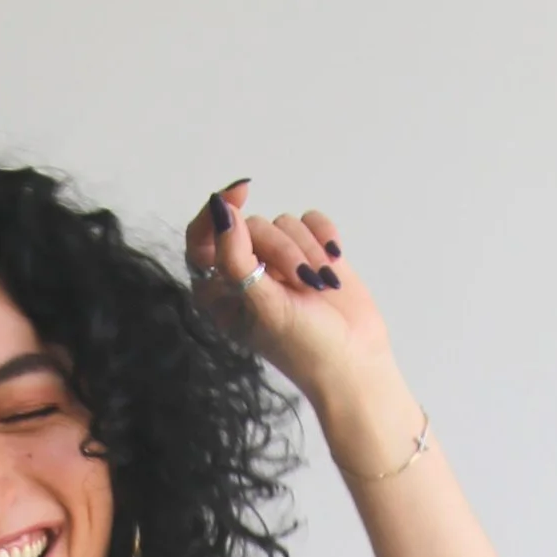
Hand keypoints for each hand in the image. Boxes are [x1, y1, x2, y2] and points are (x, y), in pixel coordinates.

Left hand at [182, 180, 397, 419]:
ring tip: (319, 286)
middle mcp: (246, 274)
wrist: (355, 360)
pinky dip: (324, 236)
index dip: (216, 214)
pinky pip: (311, 219)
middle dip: (282, 250)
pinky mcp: (310, 252)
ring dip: (307, 250)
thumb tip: (221, 211)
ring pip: (283, 222)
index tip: (240, 195)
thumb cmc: (304, 347)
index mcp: (220, 294)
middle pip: (252, 227)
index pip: (200, 240)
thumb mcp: (262, 305)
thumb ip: (235, 258)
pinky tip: (334, 262)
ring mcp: (279, 263)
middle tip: (301, 283)